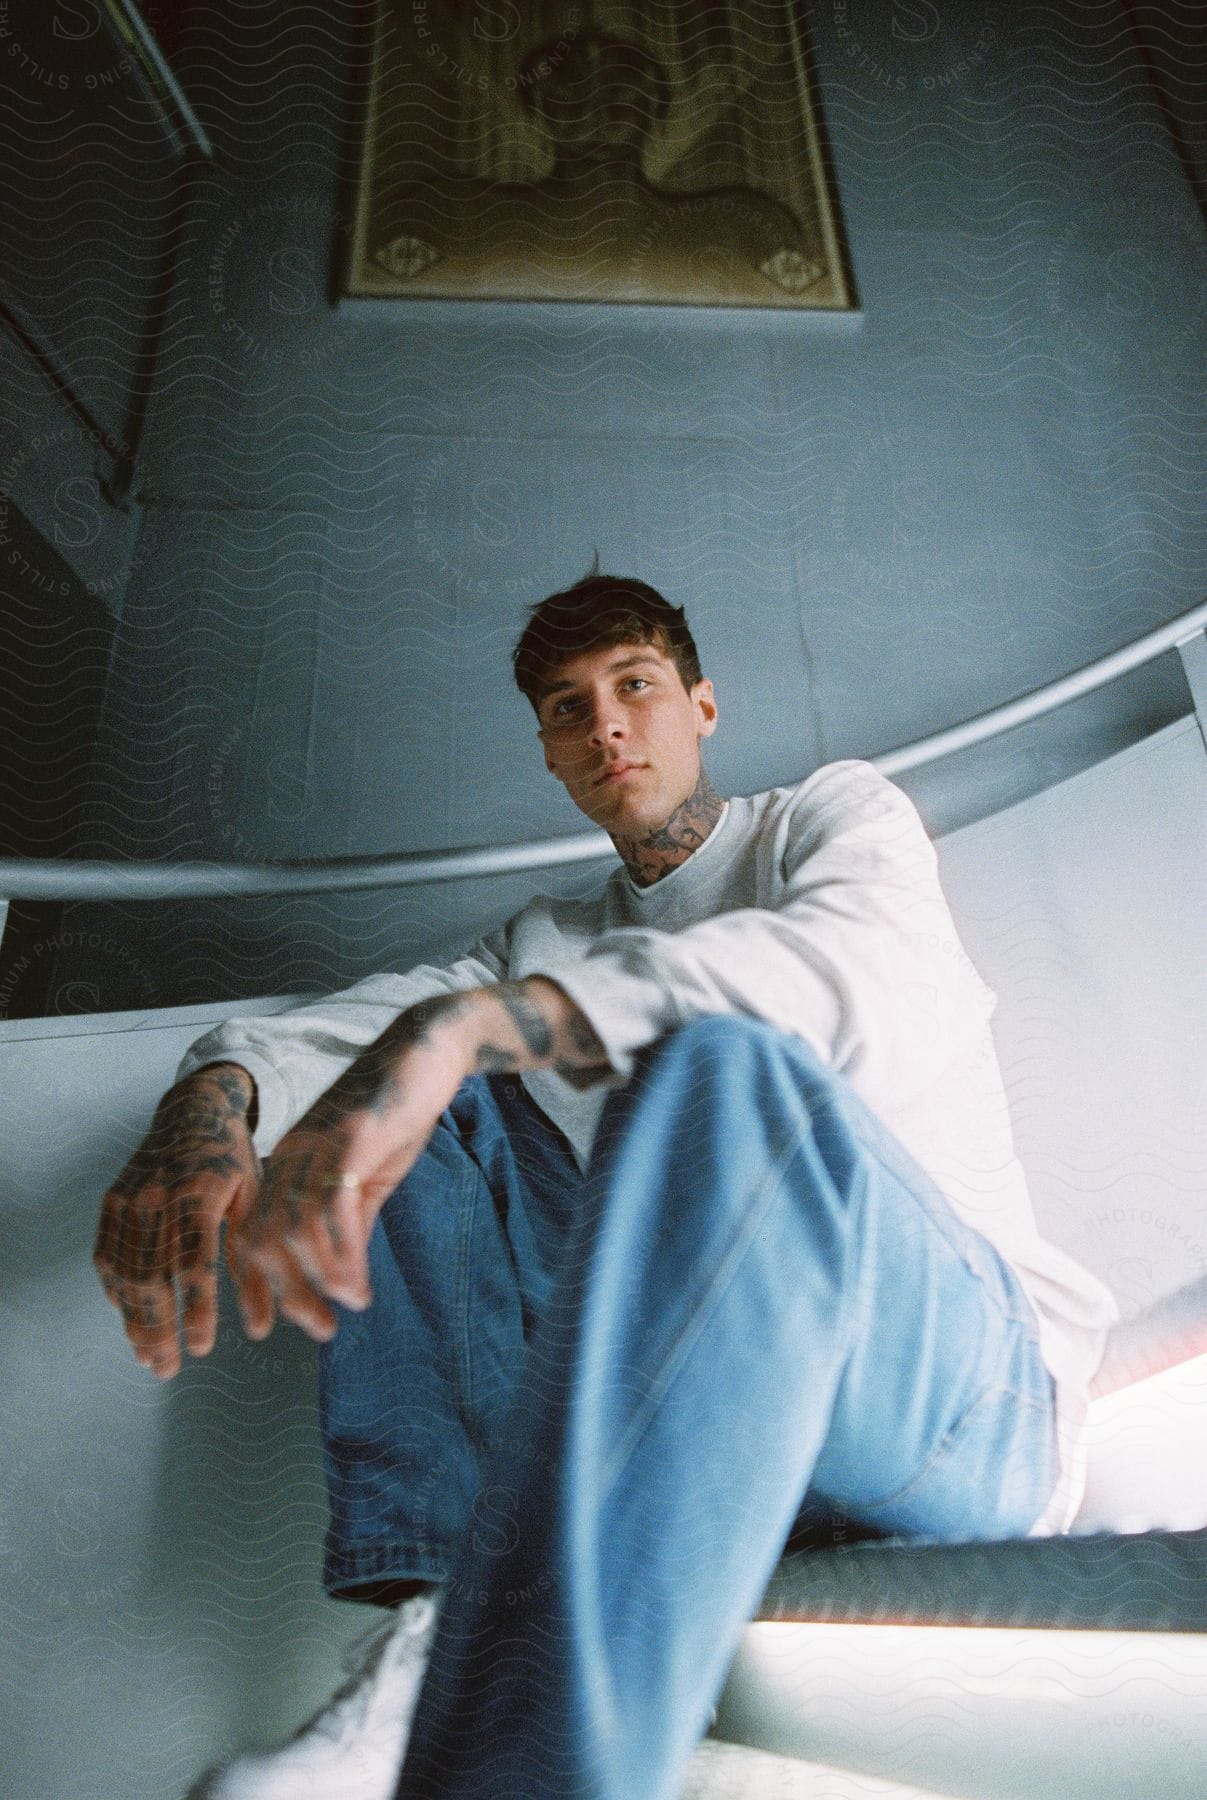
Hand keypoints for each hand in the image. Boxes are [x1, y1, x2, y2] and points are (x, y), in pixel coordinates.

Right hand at [92, 1063, 264, 1379]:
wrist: (194, 1111)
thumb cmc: (236, 1161)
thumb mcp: (257, 1202)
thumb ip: (258, 1263)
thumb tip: (265, 1326)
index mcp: (201, 1193)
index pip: (195, 1262)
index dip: (196, 1309)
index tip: (201, 1347)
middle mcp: (159, 1196)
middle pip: (152, 1275)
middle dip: (159, 1328)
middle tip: (169, 1368)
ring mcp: (130, 1199)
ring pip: (125, 1272)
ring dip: (134, 1320)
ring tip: (148, 1357)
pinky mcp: (113, 1202)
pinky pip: (107, 1255)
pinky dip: (116, 1291)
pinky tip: (129, 1317)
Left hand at [226, 978, 607, 1344]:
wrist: (429, 1050)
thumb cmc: (399, 1109)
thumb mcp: (370, 1173)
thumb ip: (352, 1218)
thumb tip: (343, 1272)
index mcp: (288, 1162)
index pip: (253, 1232)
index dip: (256, 1283)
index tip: (270, 1326)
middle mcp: (291, 1154)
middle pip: (266, 1238)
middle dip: (287, 1292)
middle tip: (320, 1329)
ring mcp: (319, 1144)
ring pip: (295, 1228)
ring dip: (317, 1280)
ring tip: (344, 1309)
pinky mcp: (352, 1137)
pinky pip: (334, 1208)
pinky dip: (343, 1254)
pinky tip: (358, 1284)